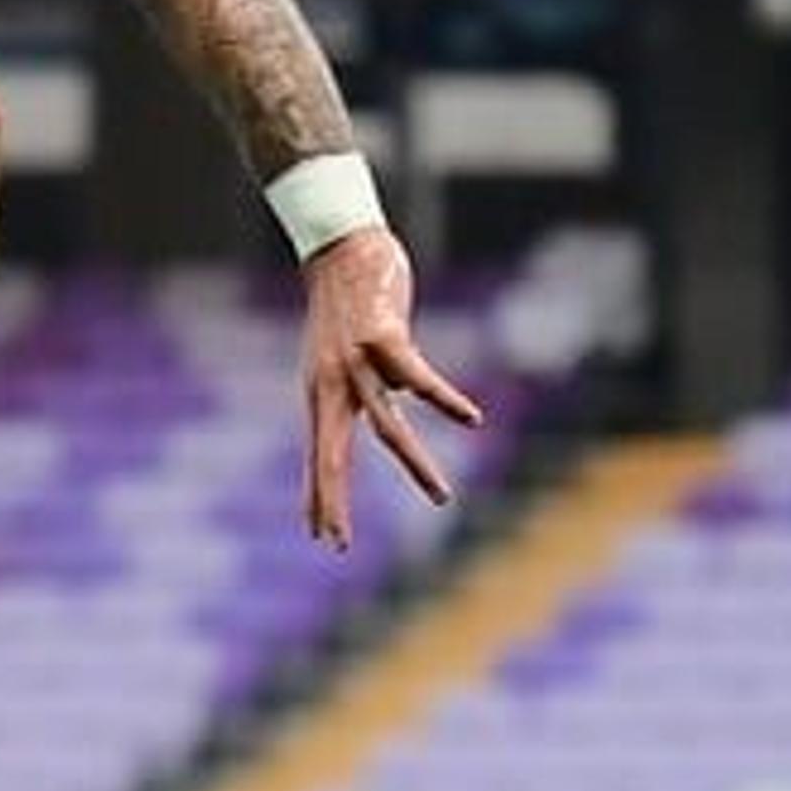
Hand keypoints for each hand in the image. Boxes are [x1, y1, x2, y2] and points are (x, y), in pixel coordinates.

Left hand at [299, 225, 483, 549]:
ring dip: (415, 465)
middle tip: (339, 543)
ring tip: (444, 499)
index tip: (321, 537)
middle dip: (336, 499)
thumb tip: (393, 409)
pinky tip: (472, 418)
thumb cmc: (347, 304)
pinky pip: (418, 376)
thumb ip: (361, 388)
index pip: (318, 457)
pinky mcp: (382, 337)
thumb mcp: (342, 356)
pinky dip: (444, 398)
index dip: (319, 496)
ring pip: (386, 425)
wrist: (341, 247)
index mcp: (322, 394)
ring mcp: (354, 362)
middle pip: (332, 454)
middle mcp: (331, 384)